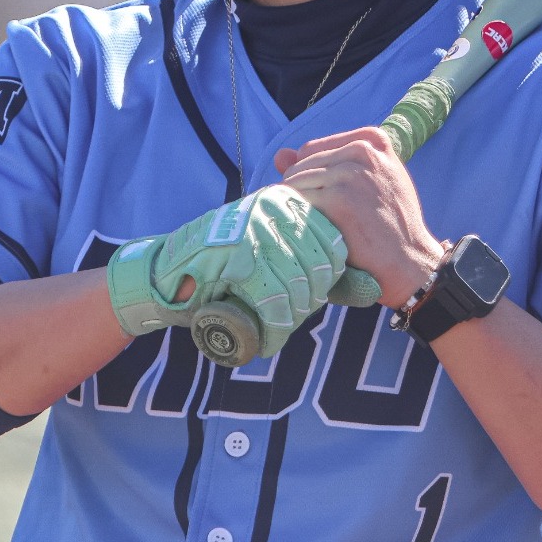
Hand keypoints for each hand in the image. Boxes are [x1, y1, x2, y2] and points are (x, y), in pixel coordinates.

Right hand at [105, 185, 358, 356]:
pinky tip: (269, 339)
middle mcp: (275, 209)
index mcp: (289, 202)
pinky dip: (275, 328)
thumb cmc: (227, 270)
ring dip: (292, 317)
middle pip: (319, 267)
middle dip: (308, 302)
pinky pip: (274, 300)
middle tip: (286, 316)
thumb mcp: (276, 258)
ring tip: (277, 327)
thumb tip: (375, 289)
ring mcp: (255, 230)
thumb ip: (320, 267)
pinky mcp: (238, 257)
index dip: (326, 281)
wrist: (167, 273)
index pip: (333, 245)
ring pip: (299, 284)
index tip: (305, 296)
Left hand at [275, 128, 446, 308]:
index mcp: (371, 140)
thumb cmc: (389, 222)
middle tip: (311, 216)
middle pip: (302, 164)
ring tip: (306, 223)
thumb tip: (279, 154)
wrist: (409, 258)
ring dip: (292, 202)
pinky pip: (297, 199)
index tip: (319, 197)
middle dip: (298, 189)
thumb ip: (327, 162)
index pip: (312, 149)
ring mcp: (349, 174)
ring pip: (295, 180)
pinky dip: (293, 214)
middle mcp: (361, 151)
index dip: (308, 175)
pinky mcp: (338, 199)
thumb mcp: (370, 180)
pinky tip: (304, 230)